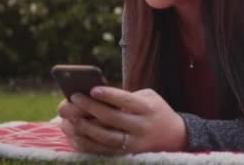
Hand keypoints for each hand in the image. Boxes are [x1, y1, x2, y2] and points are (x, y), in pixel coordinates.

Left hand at [57, 87, 186, 154]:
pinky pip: (102, 151)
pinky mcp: (126, 155)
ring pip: (105, 138)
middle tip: (73, 98)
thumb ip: (126, 97)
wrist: (175, 137)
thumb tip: (94, 95)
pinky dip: (86, 143)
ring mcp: (134, 144)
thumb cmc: (154, 110)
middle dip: (90, 108)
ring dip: (84, 127)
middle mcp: (141, 127)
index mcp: (147, 109)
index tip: (92, 89)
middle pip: (112, 119)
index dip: (110, 95)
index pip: (127, 101)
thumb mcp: (148, 98)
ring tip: (68, 117)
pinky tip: (73, 133)